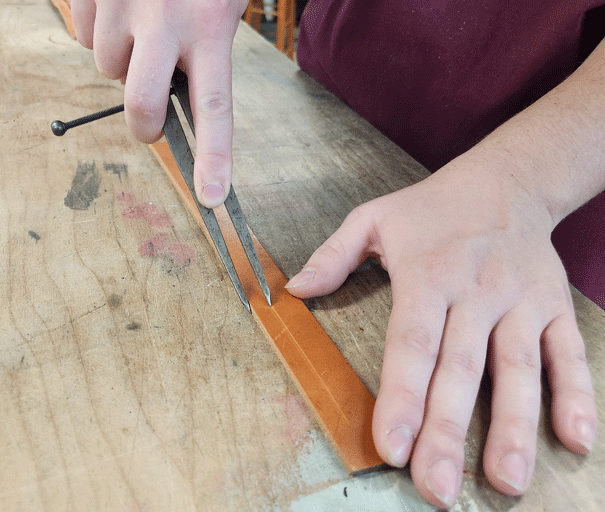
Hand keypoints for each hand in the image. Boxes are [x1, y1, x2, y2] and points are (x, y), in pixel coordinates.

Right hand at [71, 0, 248, 207]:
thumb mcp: (217, 5)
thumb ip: (202, 50)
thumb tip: (170, 98)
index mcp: (209, 25)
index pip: (212, 107)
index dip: (212, 157)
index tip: (211, 196)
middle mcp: (166, 18)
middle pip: (142, 105)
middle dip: (143, 125)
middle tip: (150, 119)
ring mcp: (124, 3)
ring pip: (107, 67)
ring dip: (122, 60)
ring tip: (142, 27)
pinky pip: (83, 35)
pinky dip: (99, 31)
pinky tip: (120, 8)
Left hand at [285, 152, 596, 507]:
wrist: (506, 181)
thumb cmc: (430, 208)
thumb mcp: (373, 218)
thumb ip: (333, 256)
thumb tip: (293, 291)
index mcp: (427, 274)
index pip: (411, 344)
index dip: (402, 397)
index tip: (391, 447)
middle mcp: (476, 292)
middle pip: (461, 368)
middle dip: (449, 431)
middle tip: (437, 488)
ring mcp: (520, 302)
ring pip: (518, 369)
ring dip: (514, 427)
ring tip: (506, 481)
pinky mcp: (554, 307)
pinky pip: (568, 353)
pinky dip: (576, 395)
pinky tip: (575, 439)